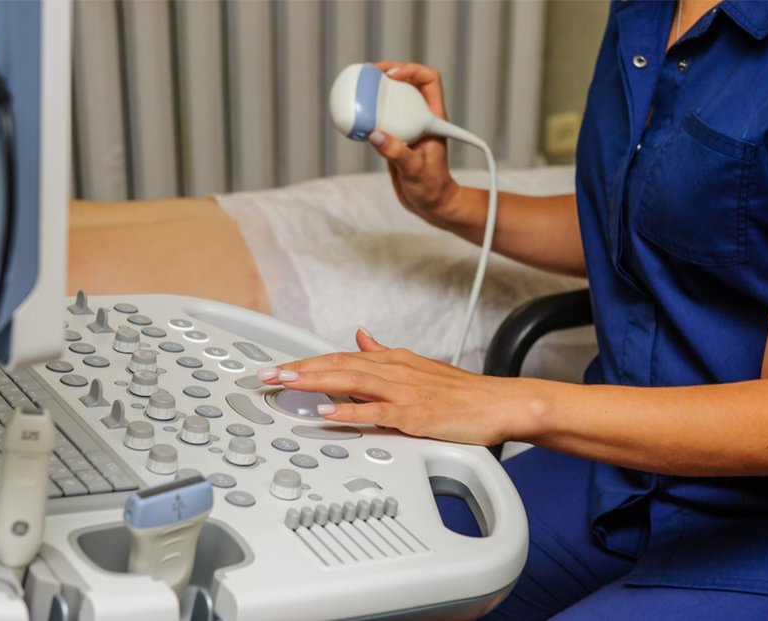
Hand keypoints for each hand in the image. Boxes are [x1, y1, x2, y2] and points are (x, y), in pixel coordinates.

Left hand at [257, 327, 531, 446]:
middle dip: (299, 370)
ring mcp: (403, 391)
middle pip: (337, 366)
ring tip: (285, 385)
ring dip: (314, 381)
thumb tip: (360, 336)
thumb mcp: (417, 364)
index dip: (306, 363)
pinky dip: (348, 410)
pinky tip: (326, 412)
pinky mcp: (414, 413)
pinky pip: (375, 411)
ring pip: (350, 381)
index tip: (278, 369)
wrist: (500, 403)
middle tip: (267, 375)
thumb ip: (383, 352)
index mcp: (392, 360)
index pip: (339, 359)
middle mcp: (394, 370)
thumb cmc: (461, 392)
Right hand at [368, 61, 464, 227]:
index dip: (412, 70)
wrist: (429, 204)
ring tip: (358, 87)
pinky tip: (355, 114)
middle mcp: (420, 117)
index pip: (429, 81)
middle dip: (388, 72)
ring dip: (376, 90)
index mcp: (432, 118)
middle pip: (406, 82)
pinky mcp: (394, 136)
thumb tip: (375, 135)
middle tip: (369, 72)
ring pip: (392, 98)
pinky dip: (367, 111)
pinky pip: (380, 116)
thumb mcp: (415, 170)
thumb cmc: (431, 187)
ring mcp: (406, 126)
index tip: (392, 75)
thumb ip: (396, 152)